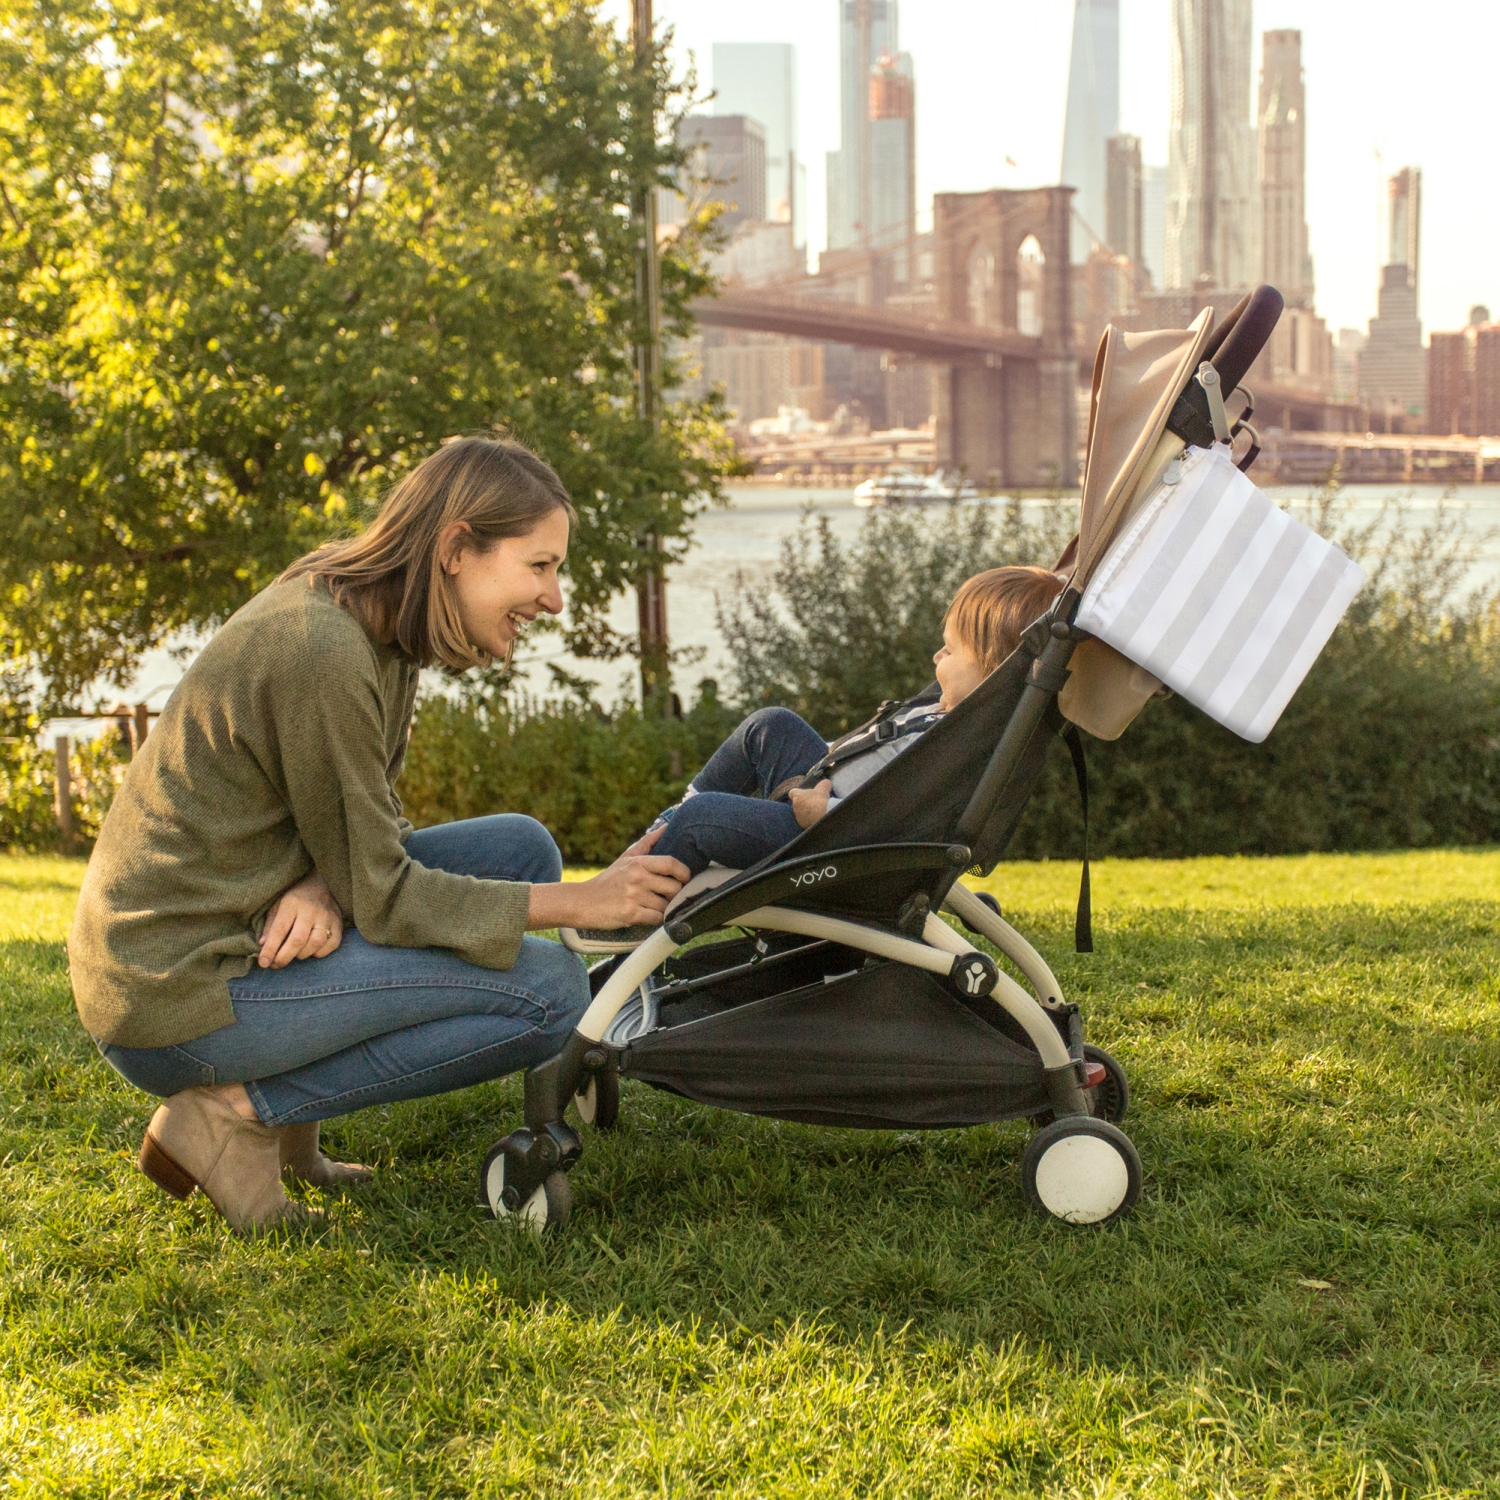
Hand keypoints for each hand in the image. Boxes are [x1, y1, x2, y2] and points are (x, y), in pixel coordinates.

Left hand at [259, 869, 343, 968]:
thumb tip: (263, 945)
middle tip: (275, 965)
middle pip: (298, 939)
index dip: (270, 948)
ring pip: (316, 943)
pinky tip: (312, 951)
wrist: (321, 881)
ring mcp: (327, 916)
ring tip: (294, 955)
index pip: (280, 929)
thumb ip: (270, 924)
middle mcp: (311, 910)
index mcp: (292, 903)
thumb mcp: (278, 904)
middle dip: (284, 957)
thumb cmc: (295, 896)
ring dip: (302, 955)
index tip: (263, 963)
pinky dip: (320, 952)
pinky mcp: (339, 922)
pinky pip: (332, 944)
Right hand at [527, 824, 690, 931]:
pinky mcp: (630, 914)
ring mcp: (634, 897)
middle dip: (675, 894)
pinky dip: (657, 919)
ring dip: (665, 909)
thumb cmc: (608, 881)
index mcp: (638, 863)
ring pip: (666, 905)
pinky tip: (650, 916)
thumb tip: (666, 826)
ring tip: (655, 906)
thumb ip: (648, 842)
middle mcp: (637, 878)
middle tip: (669, 896)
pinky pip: (657, 919)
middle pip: (673, 887)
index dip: (684, 872)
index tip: (685, 878)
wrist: (582, 902)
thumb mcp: (626, 858)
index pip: (671, 864)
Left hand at [789, 779, 832, 828]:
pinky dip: (810, 820)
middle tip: (814, 802)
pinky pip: (806, 821)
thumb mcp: (824, 787)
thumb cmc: (820, 799)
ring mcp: (798, 818)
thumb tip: (826, 782)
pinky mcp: (803, 825)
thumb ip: (823, 783)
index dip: (798, 792)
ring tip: (817, 811)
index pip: (792, 793)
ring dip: (807, 812)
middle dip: (804, 803)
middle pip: (797, 804)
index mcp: (797, 796)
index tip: (804, 793)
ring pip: (801, 813)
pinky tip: (818, 818)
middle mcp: (795, 807)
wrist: (823, 816)